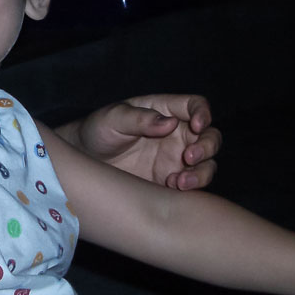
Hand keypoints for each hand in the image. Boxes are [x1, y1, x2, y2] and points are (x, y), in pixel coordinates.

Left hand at [60, 94, 220, 189]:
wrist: (85, 161)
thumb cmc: (98, 130)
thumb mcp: (113, 118)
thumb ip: (140, 118)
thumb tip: (169, 123)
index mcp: (165, 111)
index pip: (195, 105)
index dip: (203, 113)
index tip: (198, 125)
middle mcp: (177, 134)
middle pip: (210, 136)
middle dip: (207, 146)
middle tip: (189, 157)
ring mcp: (176, 159)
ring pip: (206, 164)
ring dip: (201, 172)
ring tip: (179, 182)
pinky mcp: (171, 181)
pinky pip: (191, 185)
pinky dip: (190, 188)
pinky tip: (172, 189)